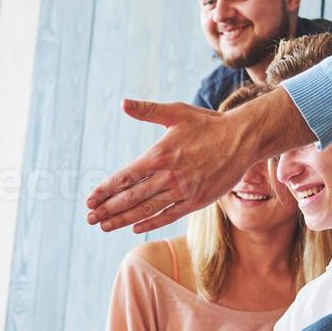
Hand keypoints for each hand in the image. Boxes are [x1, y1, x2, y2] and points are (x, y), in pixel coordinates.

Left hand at [85, 90, 312, 232]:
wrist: (242, 139)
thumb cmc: (208, 123)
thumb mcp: (176, 112)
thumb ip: (147, 110)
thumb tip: (122, 103)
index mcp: (159, 154)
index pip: (125, 176)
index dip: (105, 190)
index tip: (89, 199)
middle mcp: (168, 176)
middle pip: (131, 197)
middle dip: (107, 209)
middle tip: (89, 218)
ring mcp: (182, 191)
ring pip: (147, 209)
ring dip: (122, 219)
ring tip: (103, 226)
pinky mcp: (196, 200)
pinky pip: (169, 214)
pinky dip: (151, 222)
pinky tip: (135, 227)